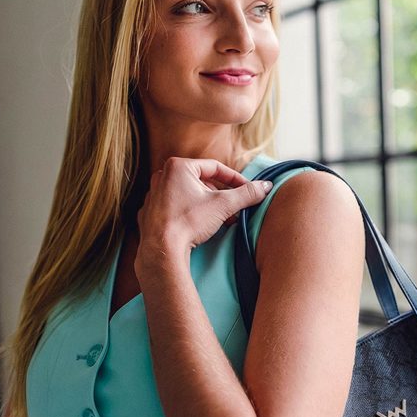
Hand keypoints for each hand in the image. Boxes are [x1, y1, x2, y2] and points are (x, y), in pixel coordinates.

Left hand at [135, 157, 272, 270]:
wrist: (162, 250)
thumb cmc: (189, 222)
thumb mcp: (224, 205)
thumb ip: (247, 193)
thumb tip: (266, 186)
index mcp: (178, 166)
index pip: (215, 167)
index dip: (235, 179)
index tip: (247, 190)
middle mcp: (162, 176)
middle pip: (201, 181)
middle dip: (221, 195)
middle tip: (235, 208)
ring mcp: (154, 194)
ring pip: (189, 194)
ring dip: (208, 204)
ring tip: (222, 219)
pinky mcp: (150, 212)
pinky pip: (176, 207)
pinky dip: (190, 213)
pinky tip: (201, 226)